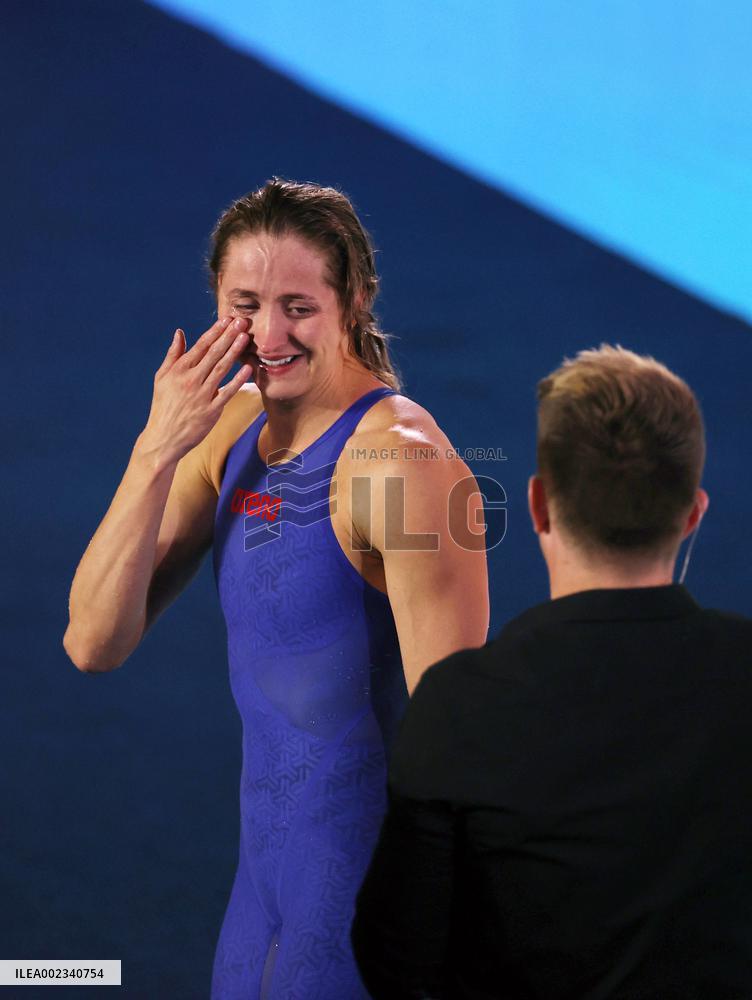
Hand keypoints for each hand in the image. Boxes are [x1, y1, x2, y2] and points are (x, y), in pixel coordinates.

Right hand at [139, 315, 252, 465]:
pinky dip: (238, 379)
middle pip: (213, 354)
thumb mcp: (162, 378)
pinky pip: (227, 392)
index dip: (215, 332)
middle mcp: (191, 380)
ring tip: (245, 338)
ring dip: (234, 352)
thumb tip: (179, 332)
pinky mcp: (211, 410)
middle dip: (228, 336)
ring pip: (221, 369)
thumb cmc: (163, 405)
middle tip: (241, 322)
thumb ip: (173, 354)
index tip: (226, 320)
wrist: (164, 437)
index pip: (200, 346)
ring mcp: (202, 395)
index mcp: (179, 370)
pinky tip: (248, 367)